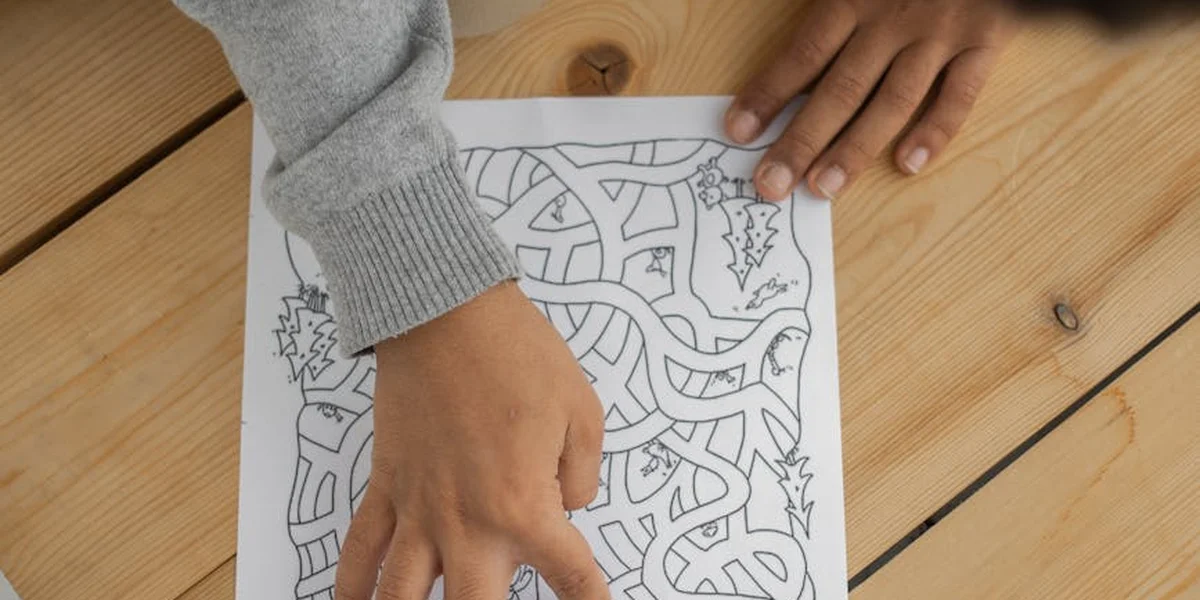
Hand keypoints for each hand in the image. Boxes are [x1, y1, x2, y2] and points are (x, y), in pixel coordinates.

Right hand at [335, 282, 609, 599]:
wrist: (445, 311)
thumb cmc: (517, 354)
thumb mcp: (582, 411)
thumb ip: (582, 475)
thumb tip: (569, 505)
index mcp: (522, 506)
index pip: (568, 575)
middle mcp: (466, 521)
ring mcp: (419, 508)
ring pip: (402, 595)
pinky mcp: (387, 484)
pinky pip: (361, 548)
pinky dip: (352, 585)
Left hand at [726, 0, 1017, 199]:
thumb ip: (826, 2)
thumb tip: (786, 49)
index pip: (803, 55)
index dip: (768, 95)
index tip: (737, 133)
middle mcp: (893, 21)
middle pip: (841, 90)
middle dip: (801, 141)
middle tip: (771, 183)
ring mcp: (940, 34)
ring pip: (893, 101)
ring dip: (856, 149)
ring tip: (823, 188)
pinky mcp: (985, 41)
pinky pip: (959, 94)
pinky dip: (936, 131)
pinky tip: (908, 165)